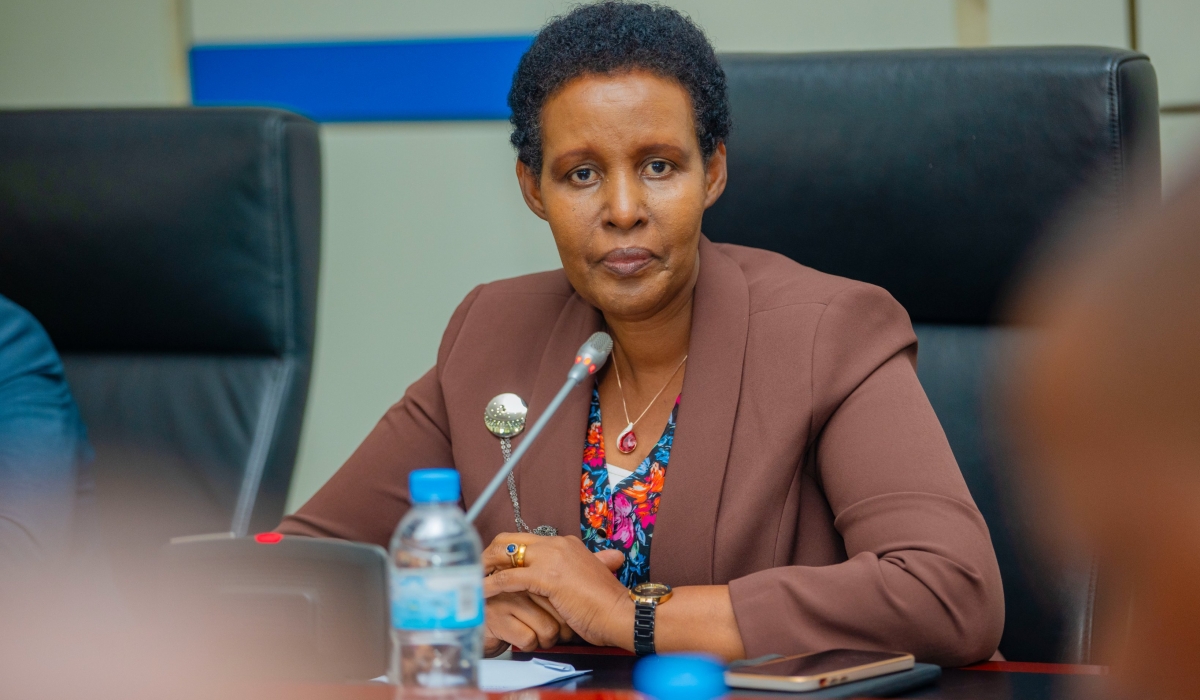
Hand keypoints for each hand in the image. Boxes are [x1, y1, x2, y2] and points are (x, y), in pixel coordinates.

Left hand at [483, 533, 632, 649]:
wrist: (621, 614)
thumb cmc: (604, 605)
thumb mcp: (585, 581)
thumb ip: (569, 576)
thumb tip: (558, 584)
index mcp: (565, 544)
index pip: (524, 540)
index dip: (504, 553)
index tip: (491, 566)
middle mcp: (557, 544)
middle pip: (509, 540)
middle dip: (488, 555)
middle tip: (475, 571)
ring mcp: (552, 558)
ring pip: (505, 554)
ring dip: (484, 569)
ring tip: (472, 582)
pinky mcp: (547, 576)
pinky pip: (509, 578)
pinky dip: (492, 585)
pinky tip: (482, 594)